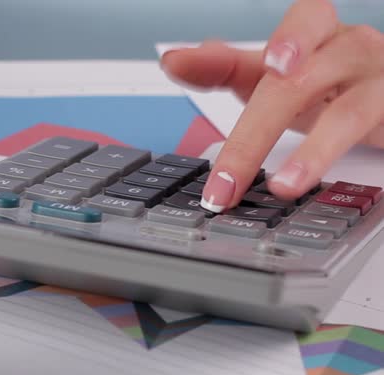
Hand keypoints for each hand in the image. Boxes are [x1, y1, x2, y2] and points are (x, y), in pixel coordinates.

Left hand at [161, 0, 383, 211]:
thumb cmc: (324, 81)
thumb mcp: (272, 74)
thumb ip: (223, 67)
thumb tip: (174, 61)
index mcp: (314, 32)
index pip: (295, 24)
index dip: (278, 43)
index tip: (258, 62)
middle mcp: (348, 49)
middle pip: (297, 85)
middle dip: (253, 138)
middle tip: (224, 181)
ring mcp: (377, 81)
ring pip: (344, 115)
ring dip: (312, 154)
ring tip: (281, 187)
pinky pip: (370, 133)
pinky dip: (341, 162)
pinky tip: (317, 182)